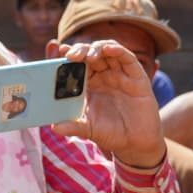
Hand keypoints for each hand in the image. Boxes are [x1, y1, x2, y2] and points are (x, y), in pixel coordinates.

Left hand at [49, 39, 165, 168]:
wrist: (135, 143)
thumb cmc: (110, 133)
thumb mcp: (89, 129)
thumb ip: (73, 126)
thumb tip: (55, 127)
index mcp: (90, 83)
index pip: (78, 63)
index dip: (70, 55)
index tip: (61, 51)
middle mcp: (105, 75)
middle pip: (91, 53)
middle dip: (81, 50)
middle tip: (71, 55)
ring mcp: (121, 74)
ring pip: (108, 51)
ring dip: (97, 49)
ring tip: (88, 55)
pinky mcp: (137, 76)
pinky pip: (127, 58)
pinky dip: (118, 50)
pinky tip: (109, 49)